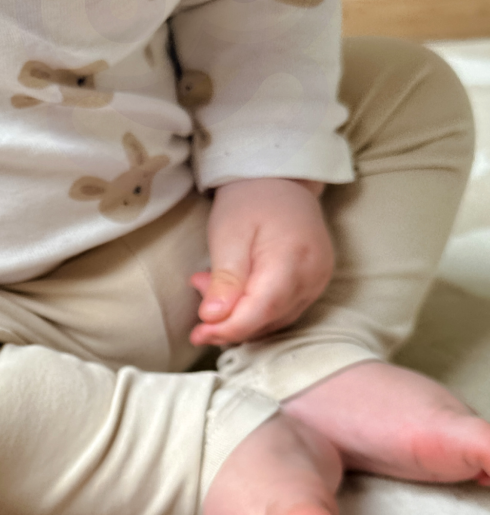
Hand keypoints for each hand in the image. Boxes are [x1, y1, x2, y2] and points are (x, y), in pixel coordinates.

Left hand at [189, 178, 332, 346]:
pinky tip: (233, 289)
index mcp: (292, 261)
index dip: (227, 330)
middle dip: (228, 319)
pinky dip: (254, 309)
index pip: (260, 312)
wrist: (281, 180)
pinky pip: (283, 310)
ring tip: (210, 282)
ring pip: (275, 320)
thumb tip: (214, 319)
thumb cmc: (251, 201)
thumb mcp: (228, 235)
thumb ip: (225, 280)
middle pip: (267, 320)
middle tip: (198, 287)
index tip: (197, 334)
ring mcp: (318, 281)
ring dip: (239, 314)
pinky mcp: (314, 283)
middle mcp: (313, 277)